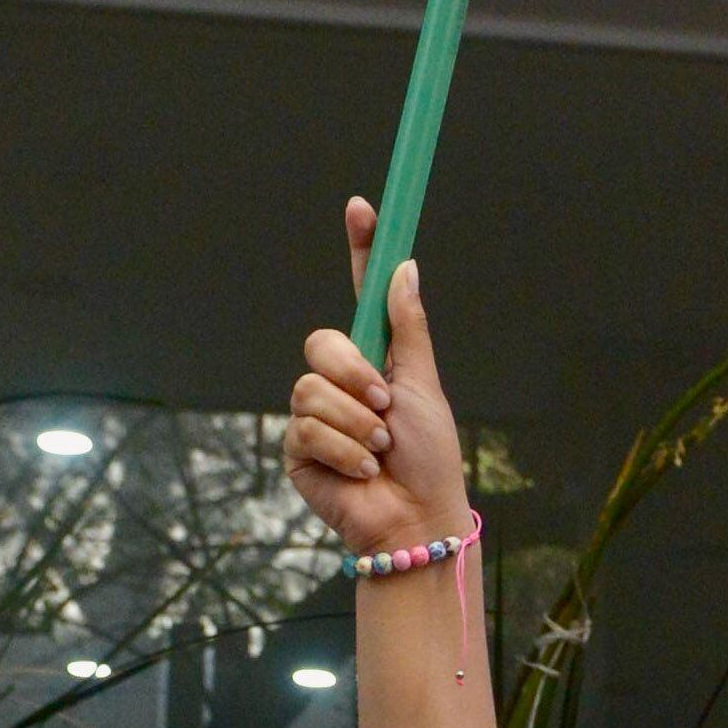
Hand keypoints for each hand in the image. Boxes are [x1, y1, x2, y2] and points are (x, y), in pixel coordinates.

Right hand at [286, 202, 472, 555]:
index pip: (360, 296)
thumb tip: (405, 265)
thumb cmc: (430, 458)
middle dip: (354, 376)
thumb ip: (407, 329)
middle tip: (384, 409)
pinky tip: (361, 473)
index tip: (363, 207)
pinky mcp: (297, 450)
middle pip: (321, 343)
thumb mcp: (423, 386)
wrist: (415, 520)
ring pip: (311, 389)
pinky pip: (306, 428)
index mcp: (375, 360)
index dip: (360, 250)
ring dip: (356, 424)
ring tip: (379, 452)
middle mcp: (339, 382)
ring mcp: (314, 415)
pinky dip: (343, 451)